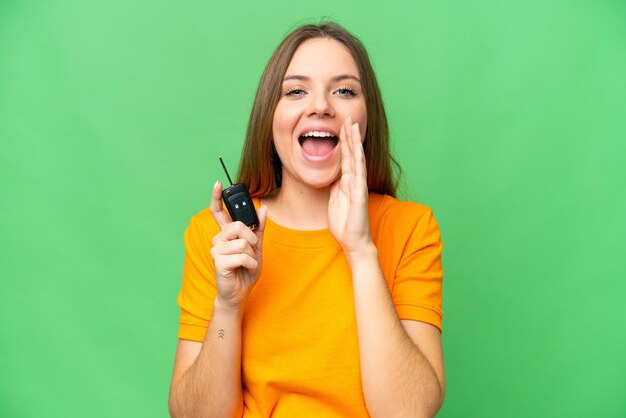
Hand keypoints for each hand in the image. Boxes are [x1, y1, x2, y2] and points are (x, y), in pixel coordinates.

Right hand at [209, 180, 266, 310]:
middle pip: (237, 225)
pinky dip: (250, 264)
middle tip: (252, 251)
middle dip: (252, 239)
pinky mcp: (218, 262)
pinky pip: (242, 256)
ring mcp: (216, 250)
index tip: (218, 183)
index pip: (218, 212)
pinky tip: (245, 269)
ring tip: (247, 263)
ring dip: (252, 255)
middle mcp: (218, 239)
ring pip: (243, 242)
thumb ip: (259, 229)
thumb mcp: (257, 248)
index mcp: (226, 234)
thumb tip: (263, 209)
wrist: (240, 293)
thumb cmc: (246, 270)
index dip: (217, 197)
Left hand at [328, 116, 373, 257]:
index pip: (346, 156)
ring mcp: (358, 185)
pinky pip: (359, 173)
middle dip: (349, 135)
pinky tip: (357, 147)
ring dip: (354, 141)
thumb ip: (335, 185)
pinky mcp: (360, 193)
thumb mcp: (334, 198)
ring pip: (356, 158)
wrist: (352, 240)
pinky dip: (358, 159)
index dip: (343, 140)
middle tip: (347, 117)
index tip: (340, 124)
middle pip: (352, 152)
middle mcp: (354, 180)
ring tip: (352, 125)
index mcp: (347, 181)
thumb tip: (331, 174)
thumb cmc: (344, 222)